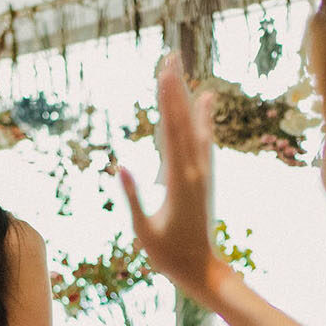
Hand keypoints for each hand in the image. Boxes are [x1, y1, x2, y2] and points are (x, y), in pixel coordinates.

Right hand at [119, 53, 228, 304]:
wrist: (203, 270)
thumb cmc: (169, 255)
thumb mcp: (143, 230)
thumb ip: (133, 198)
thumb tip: (120, 166)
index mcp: (178, 182)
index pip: (170, 131)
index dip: (166, 100)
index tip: (162, 71)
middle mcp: (194, 172)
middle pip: (183, 122)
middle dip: (175, 88)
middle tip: (170, 55)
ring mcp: (202, 174)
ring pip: (195, 128)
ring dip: (188, 99)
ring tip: (183, 72)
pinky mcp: (204, 179)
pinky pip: (203, 142)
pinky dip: (203, 120)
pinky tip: (205, 102)